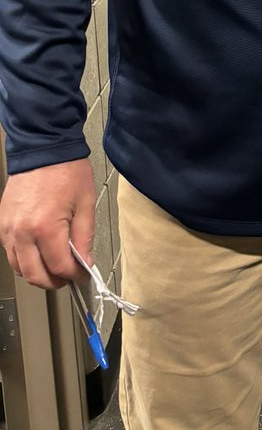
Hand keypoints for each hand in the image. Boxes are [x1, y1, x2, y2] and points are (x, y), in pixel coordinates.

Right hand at [0, 159, 95, 287]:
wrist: (44, 149)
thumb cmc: (66, 171)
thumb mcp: (85, 203)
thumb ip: (84, 237)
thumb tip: (85, 262)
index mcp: (46, 227)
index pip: (59, 267)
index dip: (74, 275)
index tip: (82, 274)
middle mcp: (22, 232)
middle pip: (35, 275)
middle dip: (54, 281)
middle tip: (68, 276)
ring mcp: (8, 229)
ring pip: (19, 268)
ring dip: (37, 273)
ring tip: (54, 266)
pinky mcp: (1, 223)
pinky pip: (10, 252)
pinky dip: (23, 259)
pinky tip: (38, 252)